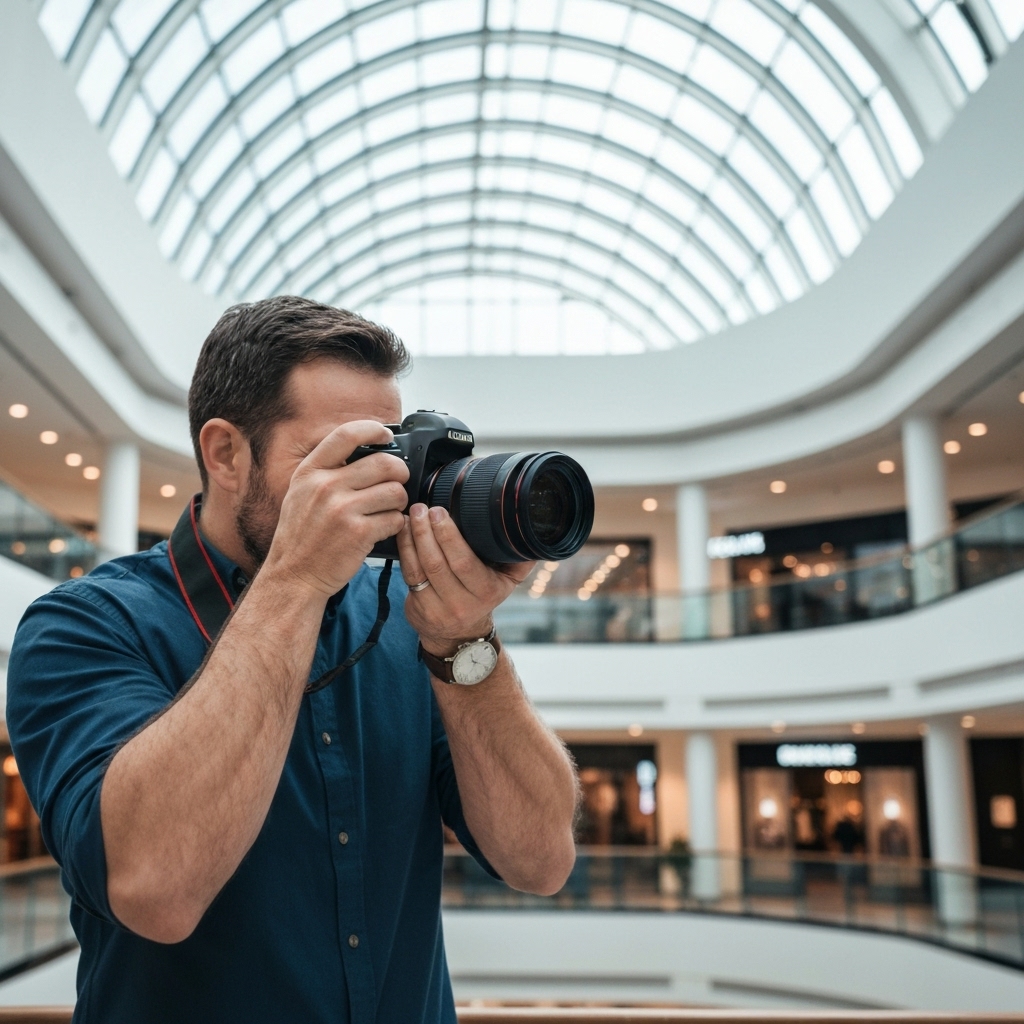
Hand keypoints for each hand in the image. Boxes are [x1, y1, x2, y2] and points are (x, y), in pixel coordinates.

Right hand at [261, 421, 409, 597]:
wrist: (293, 576)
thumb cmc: (301, 536)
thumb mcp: (301, 493)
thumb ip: (327, 471)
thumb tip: (366, 452)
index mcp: (310, 472)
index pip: (346, 435)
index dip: (373, 429)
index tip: (386, 434)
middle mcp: (325, 487)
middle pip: (384, 463)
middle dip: (400, 472)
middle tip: (398, 481)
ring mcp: (342, 510)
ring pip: (395, 491)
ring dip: (399, 501)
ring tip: (388, 509)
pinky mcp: (359, 533)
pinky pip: (395, 518)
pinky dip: (396, 524)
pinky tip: (383, 528)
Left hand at [395, 504, 533, 655]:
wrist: (460, 635)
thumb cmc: (482, 596)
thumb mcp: (507, 581)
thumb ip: (519, 557)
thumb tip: (530, 528)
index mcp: (486, 591)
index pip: (464, 562)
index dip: (449, 536)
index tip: (440, 512)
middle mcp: (461, 603)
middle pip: (438, 563)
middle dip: (427, 531)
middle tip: (422, 508)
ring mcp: (437, 608)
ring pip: (420, 568)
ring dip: (413, 538)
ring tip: (411, 515)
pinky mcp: (418, 608)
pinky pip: (408, 574)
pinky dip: (404, 550)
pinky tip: (403, 532)